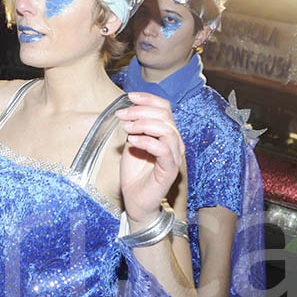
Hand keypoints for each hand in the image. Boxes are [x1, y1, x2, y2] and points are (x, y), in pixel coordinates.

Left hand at [115, 91, 184, 226]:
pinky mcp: (170, 170)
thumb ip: (134, 127)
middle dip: (140, 111)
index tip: (129, 96)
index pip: (164, 108)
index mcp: (167, 133)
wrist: (136, 200)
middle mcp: (174, 143)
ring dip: (143, 124)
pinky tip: (132, 141)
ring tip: (126, 128)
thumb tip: (129, 110)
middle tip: (122, 115)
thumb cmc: (135, 173)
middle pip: (165, 116)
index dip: (148, 99)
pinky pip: (163, 150)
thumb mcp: (131, 143)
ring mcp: (174, 156)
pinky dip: (146, 141)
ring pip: (167, 130)